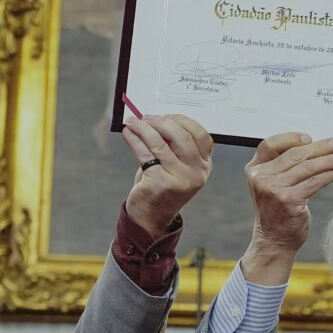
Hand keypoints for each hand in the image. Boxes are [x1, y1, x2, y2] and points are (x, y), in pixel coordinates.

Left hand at [120, 113, 213, 235]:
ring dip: (143, 128)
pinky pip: (145, 153)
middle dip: (161, 121)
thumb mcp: (175, 165)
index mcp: (204, 165)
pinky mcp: (160, 183)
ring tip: (132, 122)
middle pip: (181, 136)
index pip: (200, 135)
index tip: (165, 115)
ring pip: (160, 143)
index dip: (182, 121)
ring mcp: (180, 179)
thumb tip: (157, 118)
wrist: (151, 217)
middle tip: (146, 117)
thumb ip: (174, 145)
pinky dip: (134, 140)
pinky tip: (128, 133)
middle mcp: (196, 173)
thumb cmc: (162, 185)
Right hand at [240, 132, 332, 282]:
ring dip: (329, 160)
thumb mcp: (270, 185)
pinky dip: (329, 175)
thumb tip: (314, 146)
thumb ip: (282, 166)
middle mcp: (261, 178)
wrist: (273, 240)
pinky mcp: (289, 201)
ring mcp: (274, 190)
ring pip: (307, 167)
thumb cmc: (276, 210)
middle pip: (294, 154)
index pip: (270, 144)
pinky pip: (314, 182)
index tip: (309, 139)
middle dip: (320, 147)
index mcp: (254, 170)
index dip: (291, 138)